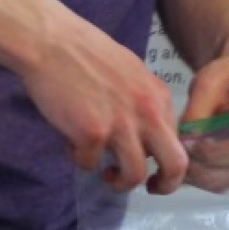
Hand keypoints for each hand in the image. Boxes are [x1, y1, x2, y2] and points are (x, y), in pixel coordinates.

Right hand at [14, 0, 189, 192]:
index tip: (154, 166)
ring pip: (134, 174)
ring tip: (106, 175)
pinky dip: (80, 160)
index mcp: (158, 96)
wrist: (50, 41)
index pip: (178, 140)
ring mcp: (120, 124)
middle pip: (176, 164)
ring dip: (120, 182)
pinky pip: (90, 165)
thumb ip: (143, 101)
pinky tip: (71, 144)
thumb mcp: (130, 72)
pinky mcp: (91, 133)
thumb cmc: (84, 52)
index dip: (167, 158)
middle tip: (150, 188)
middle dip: (166, 184)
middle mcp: (147, 112)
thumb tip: (145, 131)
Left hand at [179, 50, 228, 194]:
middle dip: (204, 170)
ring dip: (204, 178)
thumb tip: (185, 144)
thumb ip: (196, 115)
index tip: (189, 145)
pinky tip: (192, 166)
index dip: (214, 152)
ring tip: (182, 164)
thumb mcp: (206, 84)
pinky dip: (209, 178)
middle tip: (178, 160)